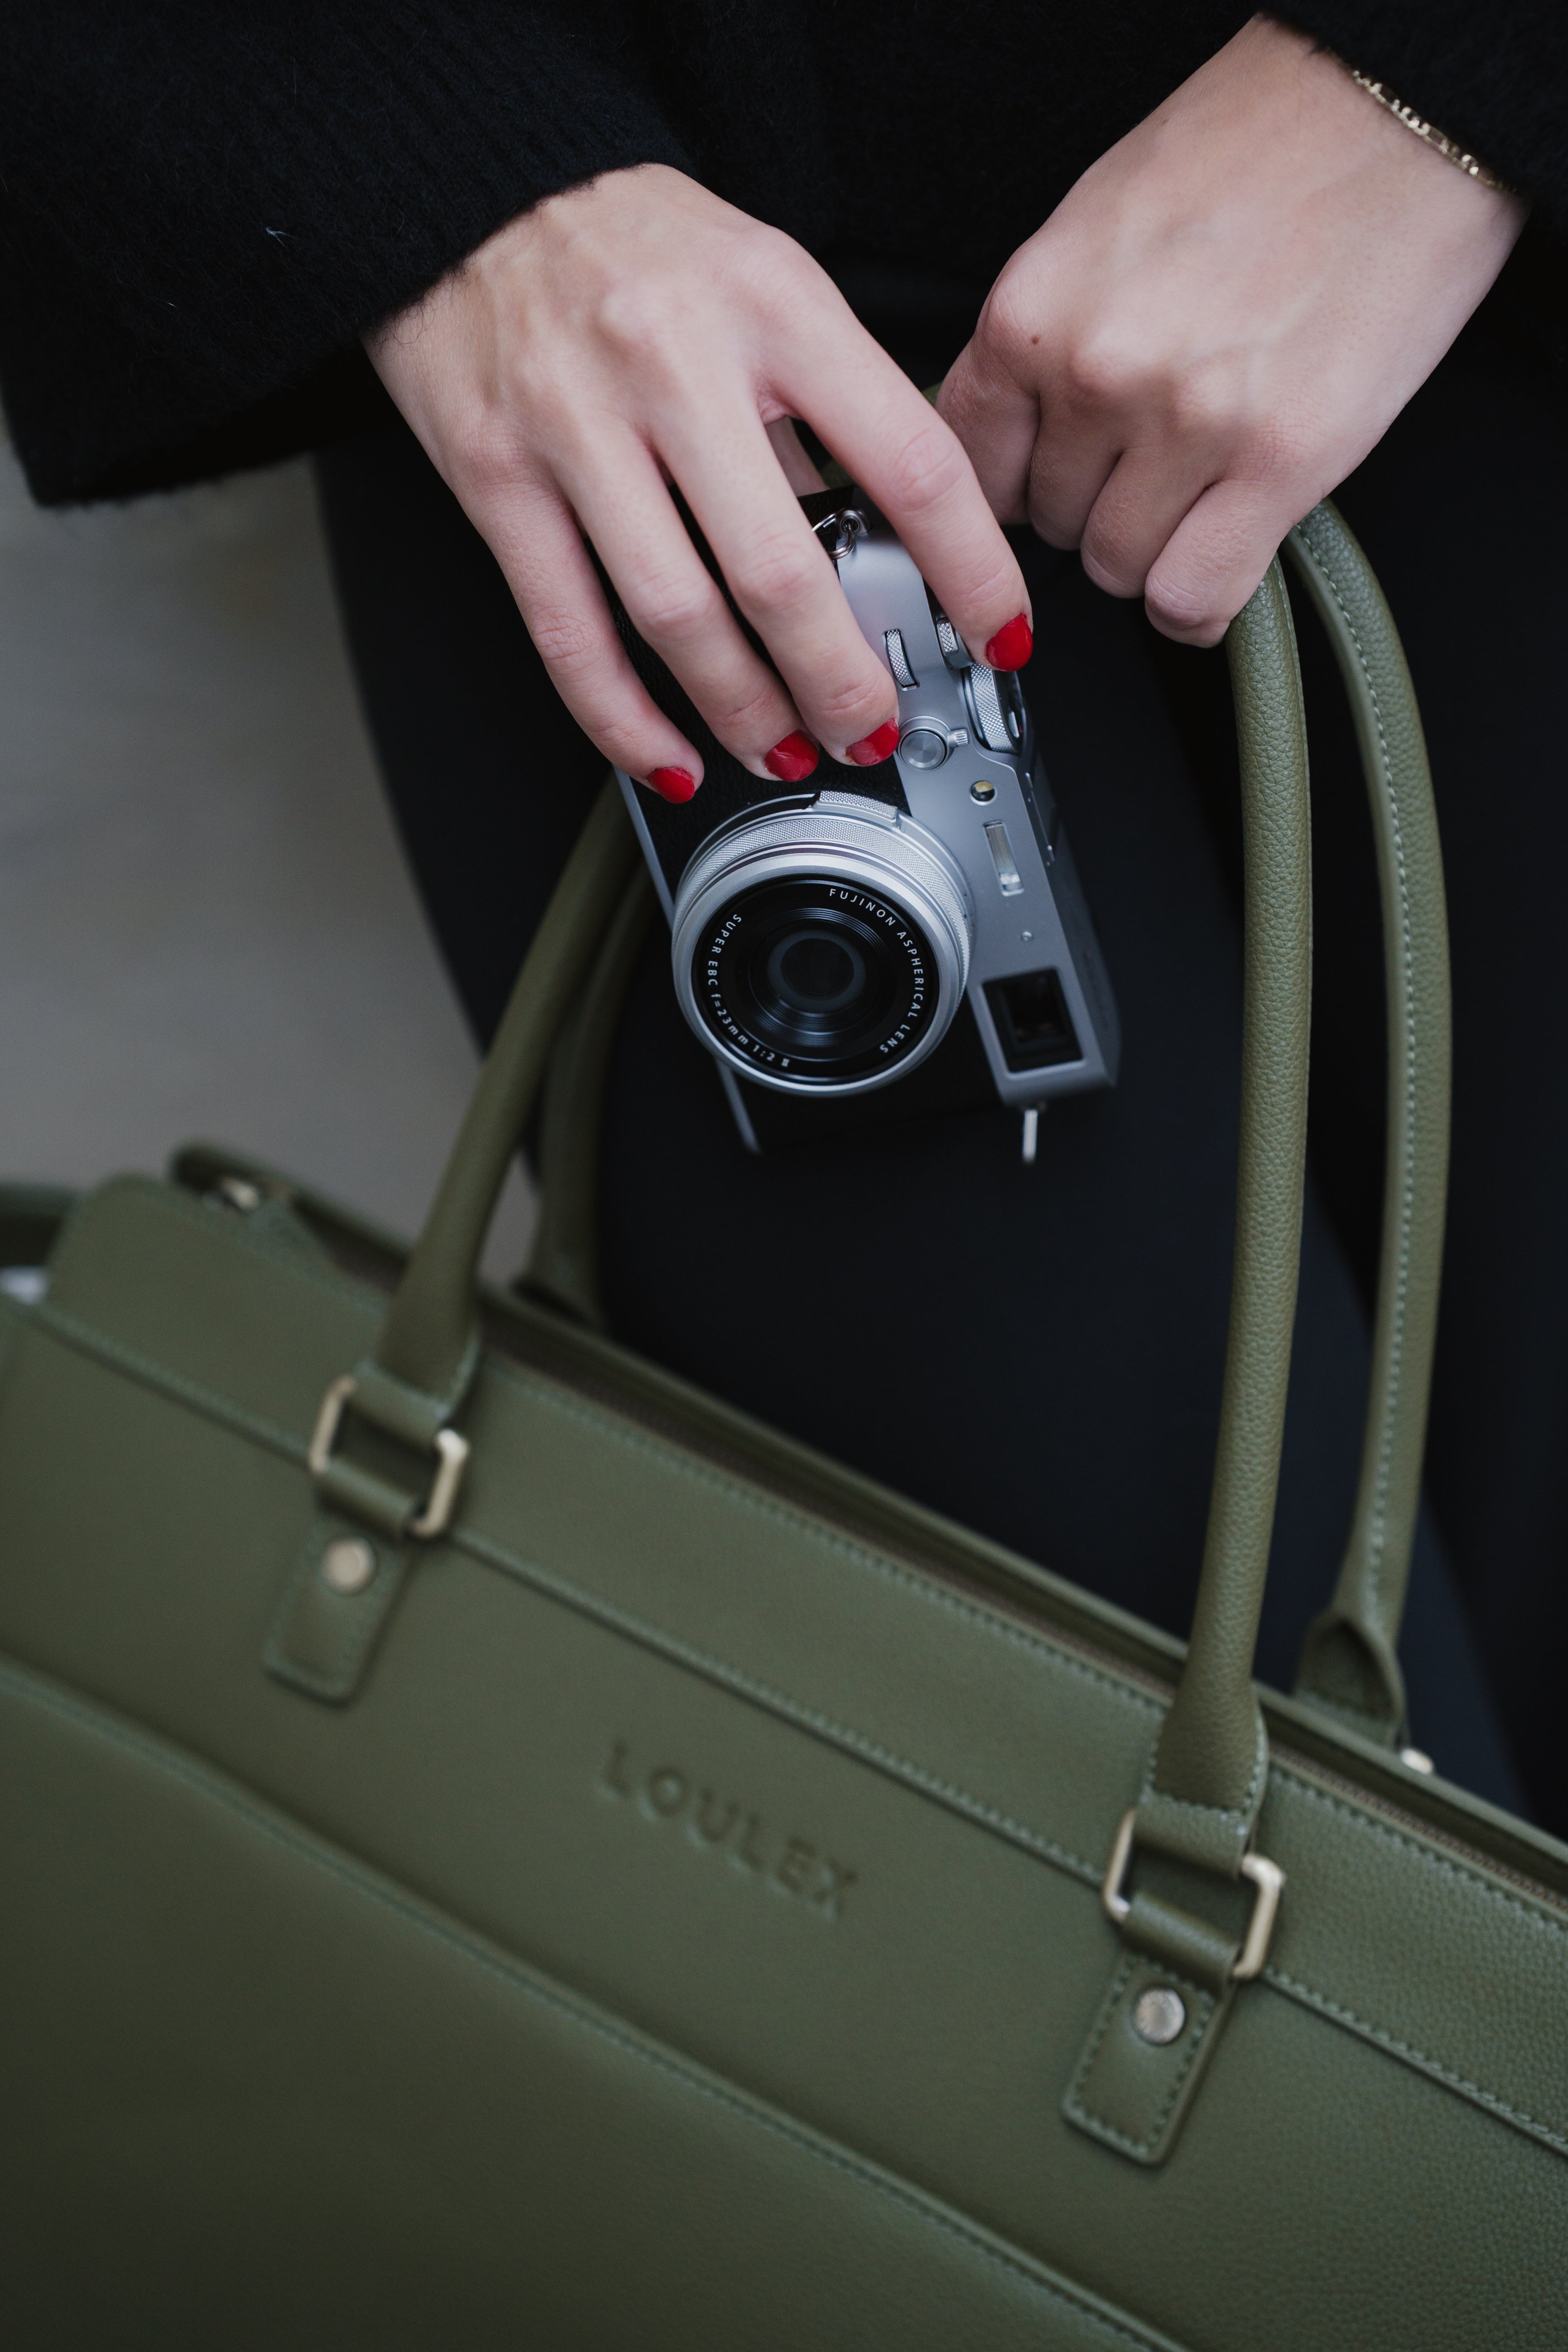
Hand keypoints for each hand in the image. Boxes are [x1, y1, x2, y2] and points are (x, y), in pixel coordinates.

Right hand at [368, 165, 1030, 798]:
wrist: (470, 176)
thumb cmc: (629, 239)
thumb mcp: (766, 280)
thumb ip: (829, 402)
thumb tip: (898, 538)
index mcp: (771, 306)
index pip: (907, 462)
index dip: (968, 570)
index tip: (996, 634)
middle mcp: (673, 365)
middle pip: (782, 570)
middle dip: (841, 680)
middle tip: (874, 729)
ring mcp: (575, 427)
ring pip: (676, 617)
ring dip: (743, 712)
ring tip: (786, 749)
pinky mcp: (495, 478)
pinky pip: (568, 633)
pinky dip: (623, 719)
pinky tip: (670, 756)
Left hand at [939, 15, 1525, 645]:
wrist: (1394, 114)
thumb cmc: (1259, 150)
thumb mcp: (1101, 228)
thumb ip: (1047, 336)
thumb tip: (1015, 431)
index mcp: (1036, 308)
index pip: (970, 462)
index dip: (1009, 489)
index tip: (1037, 492)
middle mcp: (1098, 370)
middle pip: (1050, 523)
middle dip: (1095, 505)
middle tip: (1152, 456)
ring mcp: (1186, 423)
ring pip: (1118, 568)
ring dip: (1152, 547)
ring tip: (1201, 481)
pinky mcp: (1277, 463)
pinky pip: (1192, 596)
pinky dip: (1196, 600)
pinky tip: (1217, 553)